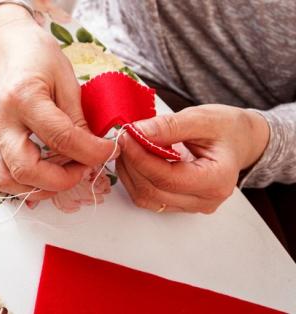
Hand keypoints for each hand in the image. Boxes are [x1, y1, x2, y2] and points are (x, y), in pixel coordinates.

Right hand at [0, 4, 114, 198]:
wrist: (12, 50)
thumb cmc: (41, 59)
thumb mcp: (68, 82)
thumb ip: (78, 121)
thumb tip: (94, 153)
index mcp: (23, 97)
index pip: (60, 138)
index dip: (91, 152)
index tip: (109, 152)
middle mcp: (0, 119)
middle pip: (25, 169)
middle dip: (61, 180)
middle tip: (83, 170)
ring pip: (4, 180)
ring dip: (38, 188)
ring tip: (62, 175)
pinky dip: (16, 185)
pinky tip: (38, 175)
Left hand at [116, 104, 269, 212]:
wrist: (240, 140)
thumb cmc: (227, 128)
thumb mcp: (202, 118)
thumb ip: (169, 126)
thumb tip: (138, 132)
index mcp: (217, 179)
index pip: (167, 178)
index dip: (140, 158)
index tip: (126, 137)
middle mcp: (205, 200)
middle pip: (153, 191)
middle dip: (132, 164)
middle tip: (122, 139)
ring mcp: (192, 206)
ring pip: (147, 198)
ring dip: (130, 173)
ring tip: (127, 147)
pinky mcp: (180, 204)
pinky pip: (149, 198)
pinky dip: (136, 179)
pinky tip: (134, 159)